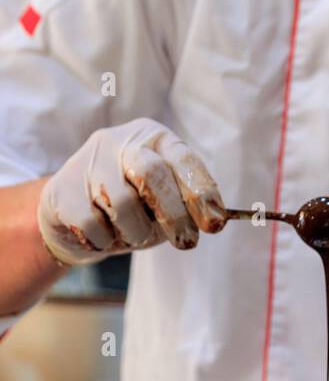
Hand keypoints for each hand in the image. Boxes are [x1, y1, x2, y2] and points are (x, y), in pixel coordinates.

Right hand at [37, 117, 226, 266]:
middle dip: (173, 214)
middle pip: (151, 173)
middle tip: (186, 242)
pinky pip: (91, 224)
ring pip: (121, 203)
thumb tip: (215, 219)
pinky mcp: (62, 188)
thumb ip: (186, 207)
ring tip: (132, 234)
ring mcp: (87, 161)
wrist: (73, 217)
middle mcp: (119, 141)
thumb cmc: (131, 208)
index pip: (183, 159)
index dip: (202, 191)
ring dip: (135, 232)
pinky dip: (104, 241)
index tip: (215, 223)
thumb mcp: (164, 204)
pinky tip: (102, 236)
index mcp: (152, 138)